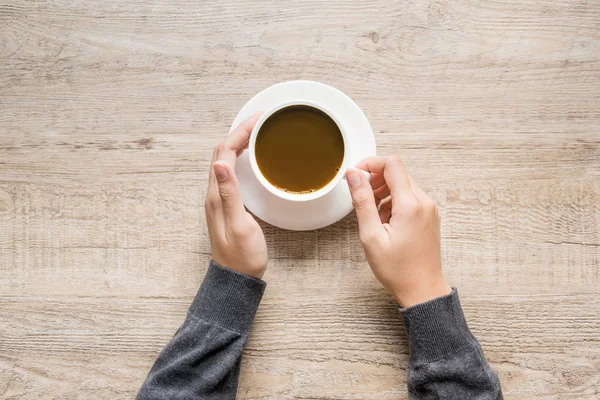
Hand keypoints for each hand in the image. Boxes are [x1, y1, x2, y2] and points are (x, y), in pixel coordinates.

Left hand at [205, 112, 267, 278]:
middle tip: (261, 120)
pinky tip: (251, 157)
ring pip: (224, 159)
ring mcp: (219, 198)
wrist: (236, 278)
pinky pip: (230, 171)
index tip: (259, 120)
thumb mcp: (239, 226)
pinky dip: (240, 156)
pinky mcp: (226, 203)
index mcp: (217, 195)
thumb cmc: (242, 256)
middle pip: (222, 151)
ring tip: (257, 131)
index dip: (240, 132)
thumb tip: (220, 164)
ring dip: (239, 141)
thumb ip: (229, 195)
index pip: (224, 152)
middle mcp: (214, 193)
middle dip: (240, 131)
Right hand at [346, 156, 450, 306]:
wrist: (422, 290)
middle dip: (375, 180)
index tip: (355, 176)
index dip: (370, 164)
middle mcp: (424, 202)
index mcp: (410, 204)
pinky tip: (385, 223)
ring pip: (403, 185)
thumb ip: (362, 201)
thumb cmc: (397, 269)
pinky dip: (393, 202)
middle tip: (361, 199)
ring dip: (383, 192)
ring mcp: (429, 209)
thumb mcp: (371, 236)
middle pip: (397, 172)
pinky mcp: (429, 216)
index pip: (391, 164)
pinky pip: (409, 198)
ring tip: (373, 216)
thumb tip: (353, 175)